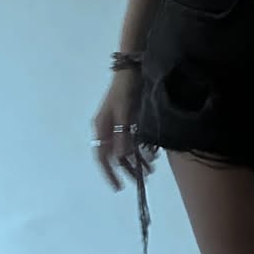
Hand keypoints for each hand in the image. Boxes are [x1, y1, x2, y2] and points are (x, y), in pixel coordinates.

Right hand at [91, 71, 153, 191]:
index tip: (118, 187)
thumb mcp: (125, 112)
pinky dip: (140, 148)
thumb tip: (121, 157)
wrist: (132, 67)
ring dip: (136, 159)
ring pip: (125, 148)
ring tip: (150, 170)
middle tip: (140, 181)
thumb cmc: (125, 88)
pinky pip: (132, 139)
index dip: (109, 173)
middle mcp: (107, 128)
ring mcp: (118, 123)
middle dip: (127, 169)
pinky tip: (152, 155)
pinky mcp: (128, 119)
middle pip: (115, 155)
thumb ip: (123, 134)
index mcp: (101, 128)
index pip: (102, 157)